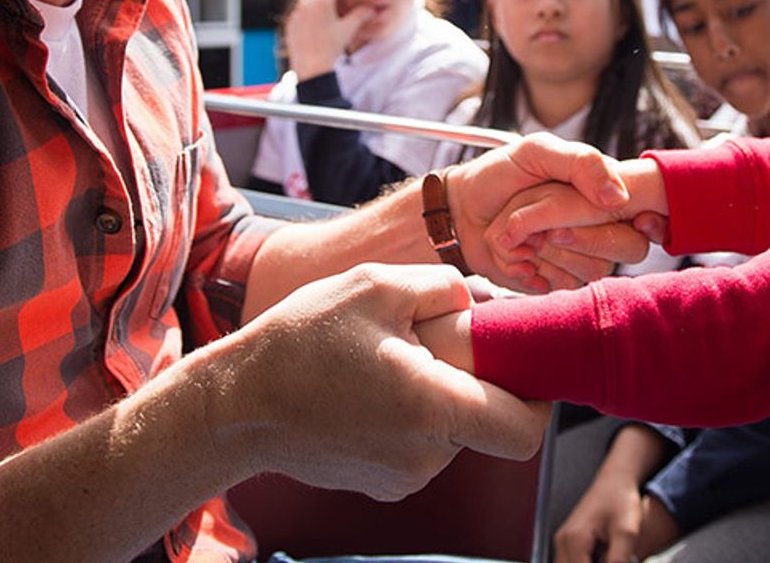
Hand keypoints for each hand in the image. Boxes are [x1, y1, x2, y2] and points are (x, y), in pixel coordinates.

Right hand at [228, 263, 547, 498]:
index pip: (524, 430)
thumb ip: (444, 289)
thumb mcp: (375, 286)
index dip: (535, 397)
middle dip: (471, 381)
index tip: (516, 364)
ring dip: (435, 396)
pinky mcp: (380, 483)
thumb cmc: (299, 343)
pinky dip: (408, 416)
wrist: (234, 406)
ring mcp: (402, 477)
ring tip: (384, 361)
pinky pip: (419, 445)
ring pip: (450, 431)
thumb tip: (481, 304)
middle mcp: (425, 456)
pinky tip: (367, 389)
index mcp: (432, 409)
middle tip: (427, 343)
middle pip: (485, 422)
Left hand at [285, 0, 374, 78]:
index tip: (347, 5)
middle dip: (332, 1)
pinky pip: (303, 15)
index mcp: (321, 0)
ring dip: (321, 10)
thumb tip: (373, 9)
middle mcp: (305, 3)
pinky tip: (318, 33)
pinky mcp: (291, 23)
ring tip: (329, 26)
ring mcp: (296, 13)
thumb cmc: (331, 47)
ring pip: (311, 4)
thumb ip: (361, 15)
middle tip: (340, 15)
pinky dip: (311, 19)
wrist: (310, 67)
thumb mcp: (348, 29)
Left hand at [446, 133, 650, 291]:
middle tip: (534, 215)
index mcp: (603, 194)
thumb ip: (582, 164)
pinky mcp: (558, 284)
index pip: (647, 215)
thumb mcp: (536, 152)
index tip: (615, 215)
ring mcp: (581, 260)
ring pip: (589, 268)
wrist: (459, 213)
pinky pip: (560, 286)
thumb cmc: (498, 177)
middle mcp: (600, 229)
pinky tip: (515, 254)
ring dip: (541, 246)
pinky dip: (527, 267)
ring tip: (518, 232)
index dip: (642, 220)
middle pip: (621, 246)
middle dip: (565, 226)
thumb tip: (618, 197)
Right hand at [553, 464, 645, 562]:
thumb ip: (618, 560)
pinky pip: (572, 562)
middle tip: (612, 557)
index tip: (616, 562)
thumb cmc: (620, 500)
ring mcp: (563, 543)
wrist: (615, 482)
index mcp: (574, 540)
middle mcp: (562, 542)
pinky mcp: (568, 544)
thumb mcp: (627, 532)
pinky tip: (604, 556)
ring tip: (609, 554)